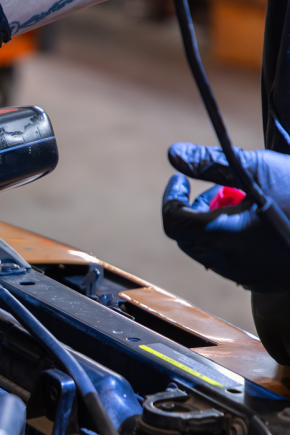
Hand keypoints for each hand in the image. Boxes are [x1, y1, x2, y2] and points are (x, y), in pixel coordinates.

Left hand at [162, 142, 289, 291]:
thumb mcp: (258, 169)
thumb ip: (210, 162)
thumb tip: (173, 154)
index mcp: (227, 235)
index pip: (174, 222)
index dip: (171, 199)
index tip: (180, 180)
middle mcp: (233, 263)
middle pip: (188, 238)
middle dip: (195, 210)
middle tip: (219, 189)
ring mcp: (248, 276)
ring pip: (207, 251)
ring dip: (211, 225)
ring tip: (241, 201)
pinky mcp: (262, 280)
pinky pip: (230, 262)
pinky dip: (230, 240)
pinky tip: (254, 222)